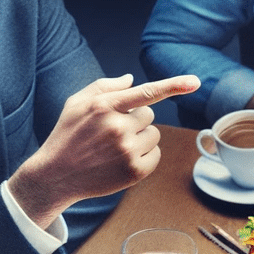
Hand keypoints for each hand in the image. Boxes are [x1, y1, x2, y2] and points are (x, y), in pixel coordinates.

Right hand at [8, 73, 199, 227]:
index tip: (195, 81)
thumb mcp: (77, 103)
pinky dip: (145, 155)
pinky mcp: (135, 171)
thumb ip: (105, 87)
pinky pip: (155, 154)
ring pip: (154, 134)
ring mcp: (128, 151)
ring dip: (141, 137)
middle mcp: (118, 127)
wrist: (58, 174)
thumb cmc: (68, 134)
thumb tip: (131, 79)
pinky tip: (123, 159)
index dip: (174, 86)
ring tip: (116, 146)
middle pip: (149, 114)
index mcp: (104, 106)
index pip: (146, 92)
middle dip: (135, 119)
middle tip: (112, 131)